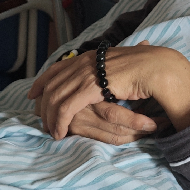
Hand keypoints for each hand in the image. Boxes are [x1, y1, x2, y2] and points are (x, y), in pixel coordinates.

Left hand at [28, 41, 189, 139]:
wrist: (156, 67)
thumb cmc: (144, 66)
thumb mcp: (118, 64)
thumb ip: (106, 68)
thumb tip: (105, 69)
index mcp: (89, 56)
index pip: (56, 68)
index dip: (42, 81)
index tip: (33, 94)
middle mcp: (82, 63)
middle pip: (51, 85)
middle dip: (42, 105)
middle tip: (41, 120)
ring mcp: (85, 73)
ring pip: (55, 98)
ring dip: (50, 118)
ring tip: (52, 132)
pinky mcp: (90, 87)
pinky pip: (66, 108)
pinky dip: (60, 122)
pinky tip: (61, 133)